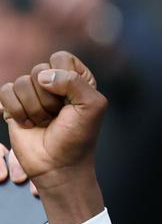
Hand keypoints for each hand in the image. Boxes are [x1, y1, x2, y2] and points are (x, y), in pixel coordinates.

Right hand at [0, 51, 107, 209]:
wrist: (58, 165)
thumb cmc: (78, 138)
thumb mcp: (92, 106)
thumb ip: (75, 81)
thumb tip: (43, 76)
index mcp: (76, 79)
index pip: (62, 58)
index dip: (65, 77)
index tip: (72, 99)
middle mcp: (53, 84)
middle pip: (39, 70)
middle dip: (49, 98)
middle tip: (58, 116)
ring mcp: (31, 94)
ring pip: (21, 82)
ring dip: (34, 108)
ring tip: (44, 122)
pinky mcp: (13, 105)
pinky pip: (5, 92)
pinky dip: (17, 111)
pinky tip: (28, 124)